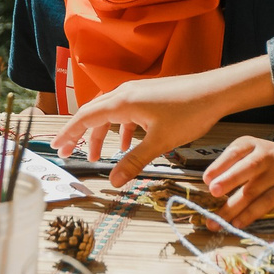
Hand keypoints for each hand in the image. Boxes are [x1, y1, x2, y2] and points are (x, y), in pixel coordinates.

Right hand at [51, 68, 231, 185]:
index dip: (69, 134)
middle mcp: (125, 93)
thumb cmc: (189, 113)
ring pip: (110, 113)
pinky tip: (128, 143)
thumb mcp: (159, 142)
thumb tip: (112, 181)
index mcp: (123, 102)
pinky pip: (125, 111)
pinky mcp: (148, 95)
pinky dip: (120, 128)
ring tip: (100, 155)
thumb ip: (133, 161)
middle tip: (69, 153)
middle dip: (80, 135)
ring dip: (102, 133)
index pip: (85, 118)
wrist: (216, 91)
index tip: (56, 147)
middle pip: (93, 114)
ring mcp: (137, 92)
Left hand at [203, 135, 273, 226]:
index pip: (235, 152)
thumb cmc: (267, 160)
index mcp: (251, 144)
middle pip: (248, 168)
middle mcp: (266, 155)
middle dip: (229, 180)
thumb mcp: (250, 153)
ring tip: (216, 221)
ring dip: (233, 208)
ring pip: (254, 191)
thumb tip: (208, 185)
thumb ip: (231, 165)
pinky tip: (237, 223)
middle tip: (213, 192)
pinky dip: (251, 214)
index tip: (206, 179)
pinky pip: (267, 203)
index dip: (220, 165)